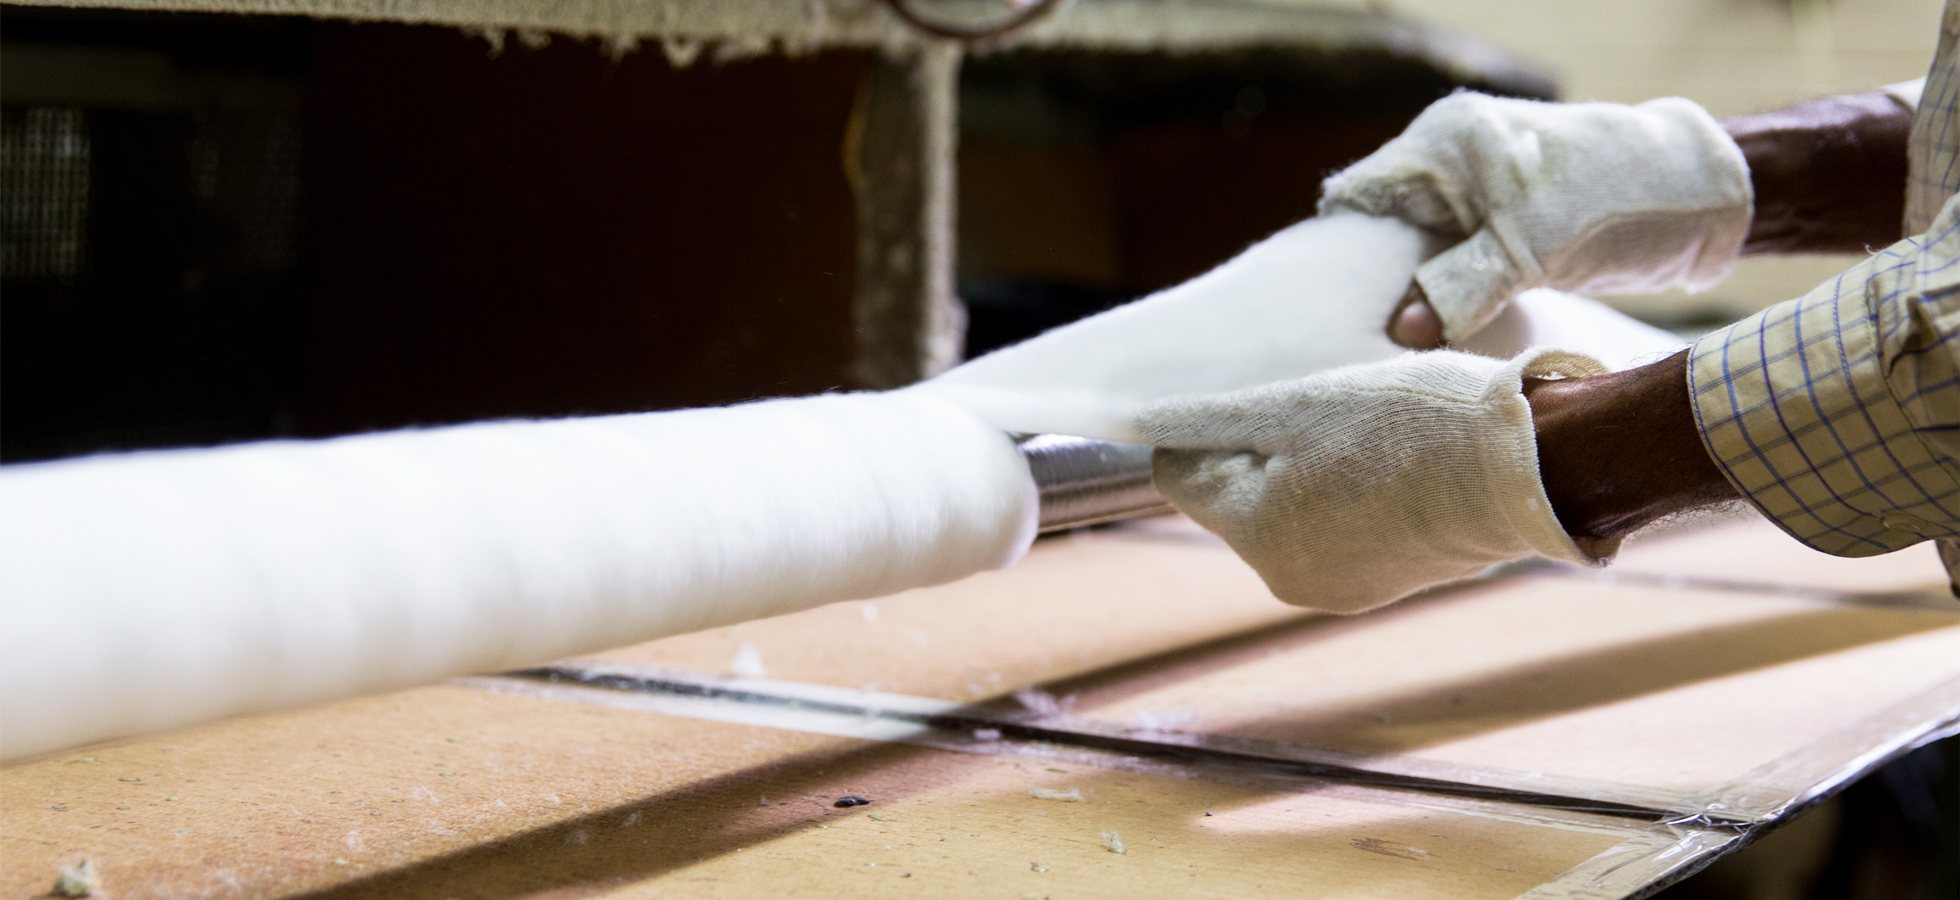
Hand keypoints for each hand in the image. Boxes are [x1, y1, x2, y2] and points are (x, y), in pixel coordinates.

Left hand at [1138, 349, 1615, 612]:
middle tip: (1323, 406)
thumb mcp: (1296, 405)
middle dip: (1262, 450)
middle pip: (1237, 497)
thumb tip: (1132, 423)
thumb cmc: (1407, 426)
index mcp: (1255, 535)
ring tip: (1367, 431)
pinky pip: (1341, 527)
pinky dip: (1353, 491)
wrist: (1530, 466)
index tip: (1254, 396)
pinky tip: (1396, 459)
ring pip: (1290, 510)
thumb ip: (1209, 420)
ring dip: (1309, 467)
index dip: (1206, 428)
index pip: (1182, 476)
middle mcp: (1289, 578)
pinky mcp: (1391, 580)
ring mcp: (1344, 587)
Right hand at [1321, 93, 1751, 345]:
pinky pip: (1449, 263)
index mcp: (1445, 142)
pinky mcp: (1500, 226)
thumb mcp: (1529, 252)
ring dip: (1412, 294)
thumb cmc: (1615, 202)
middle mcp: (1450, 160)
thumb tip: (1397, 332)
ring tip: (1397, 345)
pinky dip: (1444, 296)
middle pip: (1381, 225)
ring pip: (1415, 250)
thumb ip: (1458, 289)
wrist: (1699, 197)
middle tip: (1362, 339)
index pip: (1359, 196)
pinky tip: (1439, 333)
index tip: (1338, 308)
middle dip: (1374, 279)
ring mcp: (1476, 192)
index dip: (1342, 249)